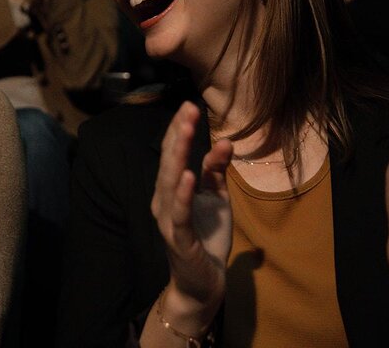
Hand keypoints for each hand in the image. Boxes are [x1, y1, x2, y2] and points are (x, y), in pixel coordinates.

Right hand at [150, 102, 231, 324]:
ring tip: (186, 131)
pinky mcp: (178, 238)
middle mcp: (163, 199)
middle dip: (178, 134)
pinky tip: (187, 175)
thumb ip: (217, 171)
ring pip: (169, 180)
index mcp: (171, 188)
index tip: (190, 105)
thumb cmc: (207, 238)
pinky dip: (182, 193)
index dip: (180, 129)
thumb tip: (225, 141)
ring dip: (178, 155)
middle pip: (169, 160)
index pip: (173, 153)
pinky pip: (179, 212)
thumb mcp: (217, 199)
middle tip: (188, 108)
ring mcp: (169, 218)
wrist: (204, 283)